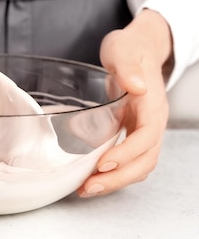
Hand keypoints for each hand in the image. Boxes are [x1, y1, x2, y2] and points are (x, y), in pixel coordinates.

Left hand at [78, 9, 172, 197]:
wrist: (138, 49)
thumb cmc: (129, 48)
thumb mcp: (123, 49)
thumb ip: (128, 65)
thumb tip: (137, 86)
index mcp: (152, 102)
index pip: (148, 135)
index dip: (128, 153)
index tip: (103, 164)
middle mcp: (152, 120)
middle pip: (145, 159)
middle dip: (119, 177)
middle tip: (89, 187)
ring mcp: (145, 129)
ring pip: (139, 165)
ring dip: (115, 181)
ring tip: (86, 189)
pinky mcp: (134, 133)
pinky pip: (130, 161)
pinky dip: (113, 174)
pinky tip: (91, 177)